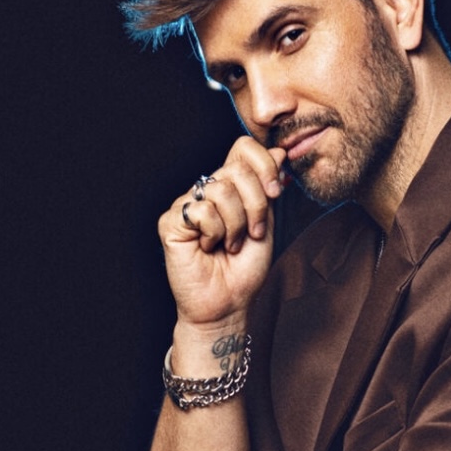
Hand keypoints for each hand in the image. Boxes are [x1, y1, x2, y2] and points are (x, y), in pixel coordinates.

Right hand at [158, 138, 287, 327]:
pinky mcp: (171, 221)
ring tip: (229, 245)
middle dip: (256, 206)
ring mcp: (188, 204)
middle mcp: (207, 190)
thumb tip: (279, 152)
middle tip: (253, 233)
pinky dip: (214, 233)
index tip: (276, 191)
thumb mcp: (267, 223)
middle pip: (237, 169)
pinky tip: (208, 248)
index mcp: (230, 186)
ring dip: (236, 225)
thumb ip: (268, 189)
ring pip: (220, 190)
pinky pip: (201, 210)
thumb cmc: (245, 268)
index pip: (243, 148)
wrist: (229, 302)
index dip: (263, 164)